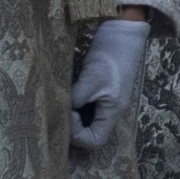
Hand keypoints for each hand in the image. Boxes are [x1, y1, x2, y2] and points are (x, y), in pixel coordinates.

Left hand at [69, 15, 146, 150]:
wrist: (120, 38)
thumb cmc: (110, 59)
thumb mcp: (93, 78)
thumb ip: (77, 97)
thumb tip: (61, 110)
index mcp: (112, 112)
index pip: (94, 140)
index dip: (78, 134)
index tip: (70, 114)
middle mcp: (108, 112)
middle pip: (88, 134)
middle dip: (70, 128)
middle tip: (59, 111)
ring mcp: (102, 104)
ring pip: (84, 123)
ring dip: (70, 117)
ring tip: (59, 104)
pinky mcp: (96, 94)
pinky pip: (83, 110)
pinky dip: (71, 107)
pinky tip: (64, 96)